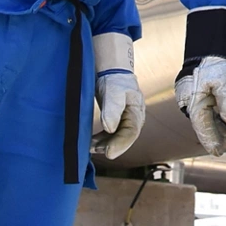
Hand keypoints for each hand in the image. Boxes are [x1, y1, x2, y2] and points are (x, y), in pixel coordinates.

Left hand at [93, 33, 145, 158]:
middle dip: (110, 146)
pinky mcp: (115, 122)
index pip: (131, 133)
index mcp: (136, 112)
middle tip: (94, 151)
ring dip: (103, 144)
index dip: (120, 144)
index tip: (108, 153)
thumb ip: (112, 109)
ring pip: (115, 138)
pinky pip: (109, 135)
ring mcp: (124, 121)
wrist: (111, 72)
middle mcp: (133, 119)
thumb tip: (110, 129)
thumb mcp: (114, 92)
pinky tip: (90, 143)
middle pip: (123, 138)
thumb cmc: (115, 80)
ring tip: (88, 147)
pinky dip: (99, 140)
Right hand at [175, 55, 225, 155]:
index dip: (211, 140)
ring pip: (209, 121)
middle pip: (207, 125)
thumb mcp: (225, 81)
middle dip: (221, 135)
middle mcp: (191, 103)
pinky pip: (211, 114)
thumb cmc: (216, 65)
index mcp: (194, 100)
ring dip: (224, 128)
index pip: (203, 125)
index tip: (218, 152)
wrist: (211, 51)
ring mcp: (195, 101)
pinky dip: (222, 120)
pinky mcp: (201, 99)